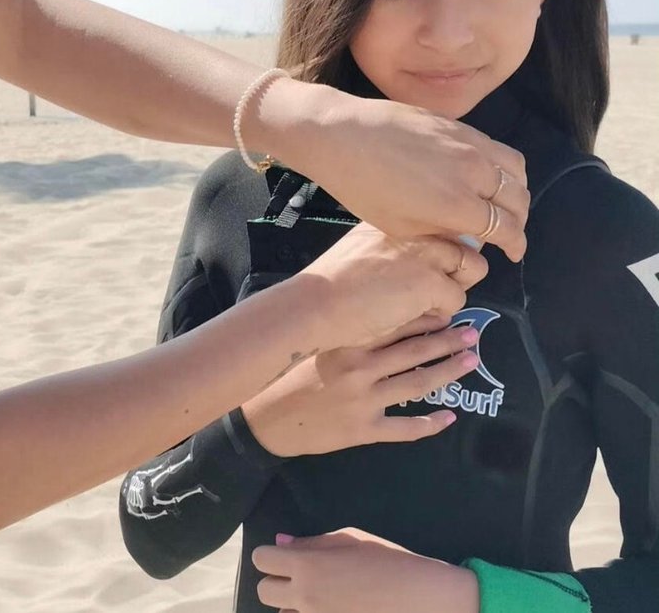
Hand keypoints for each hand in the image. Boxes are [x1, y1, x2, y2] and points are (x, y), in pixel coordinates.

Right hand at [242, 315, 478, 456]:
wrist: (264, 418)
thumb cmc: (287, 372)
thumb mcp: (313, 341)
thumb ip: (344, 328)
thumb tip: (377, 306)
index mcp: (347, 341)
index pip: (396, 324)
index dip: (426, 316)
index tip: (448, 309)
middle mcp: (359, 368)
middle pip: (414, 351)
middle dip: (446, 341)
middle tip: (473, 332)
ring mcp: (364, 401)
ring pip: (417, 384)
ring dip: (447, 372)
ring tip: (470, 361)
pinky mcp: (364, 430)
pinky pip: (405, 428)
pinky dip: (429, 423)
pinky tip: (449, 417)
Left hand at [252, 527, 479, 612]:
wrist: (417, 599)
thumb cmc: (385, 560)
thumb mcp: (348, 539)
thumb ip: (310, 542)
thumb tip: (281, 542)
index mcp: (307, 565)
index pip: (261, 559)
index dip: (269, 555)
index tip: (283, 555)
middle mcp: (304, 595)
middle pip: (263, 591)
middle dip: (274, 580)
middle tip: (296, 574)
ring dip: (291, 601)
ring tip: (316, 592)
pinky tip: (328, 605)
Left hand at [261, 81, 529, 260]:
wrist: (341, 134)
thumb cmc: (362, 188)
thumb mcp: (401, 227)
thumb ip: (443, 234)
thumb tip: (469, 238)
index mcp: (458, 205)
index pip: (506, 228)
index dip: (515, 244)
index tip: (513, 252)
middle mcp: (473, 172)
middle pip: (517, 199)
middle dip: (518, 220)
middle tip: (509, 231)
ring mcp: (467, 143)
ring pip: (515, 169)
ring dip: (517, 190)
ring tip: (504, 202)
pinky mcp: (457, 124)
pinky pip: (496, 146)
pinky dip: (503, 165)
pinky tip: (488, 174)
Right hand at [284, 221, 486, 353]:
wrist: (318, 304)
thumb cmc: (334, 281)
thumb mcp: (364, 243)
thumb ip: (396, 241)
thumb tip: (425, 252)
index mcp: (398, 214)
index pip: (445, 219)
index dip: (450, 243)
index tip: (441, 260)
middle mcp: (415, 225)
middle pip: (467, 240)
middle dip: (460, 266)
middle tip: (437, 286)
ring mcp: (425, 251)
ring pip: (472, 267)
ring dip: (455, 287)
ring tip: (427, 301)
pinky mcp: (430, 281)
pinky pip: (457, 299)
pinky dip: (442, 312)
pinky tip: (415, 313)